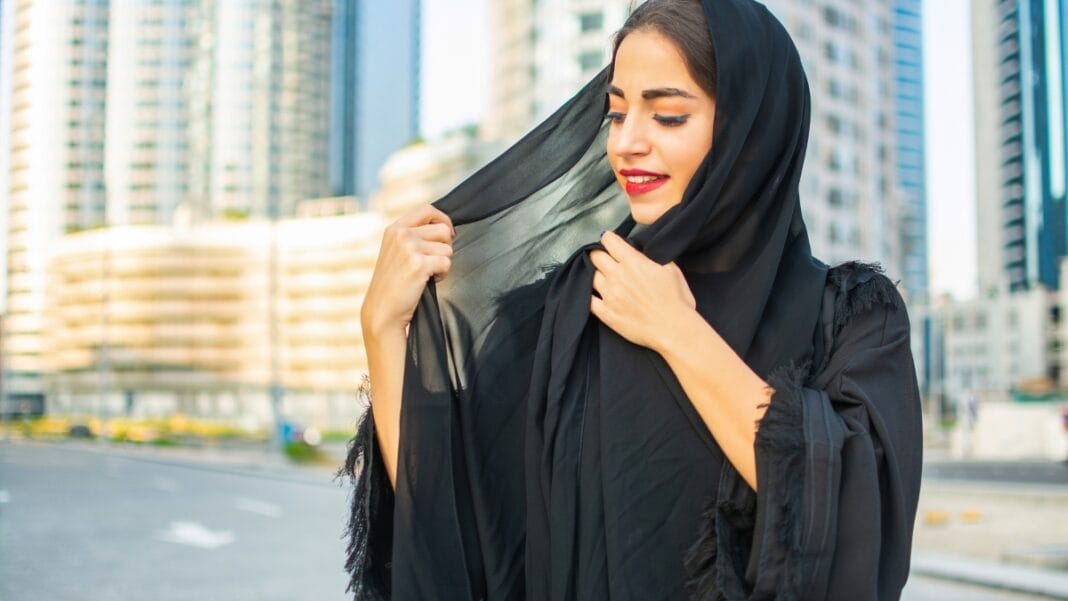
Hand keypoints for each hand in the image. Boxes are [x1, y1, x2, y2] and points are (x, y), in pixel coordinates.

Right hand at [361, 205, 454, 337]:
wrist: (383, 311)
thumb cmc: (393, 284)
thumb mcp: (396, 252)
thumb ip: (413, 236)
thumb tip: (445, 228)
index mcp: (394, 228)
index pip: (427, 210)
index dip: (443, 219)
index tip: (449, 234)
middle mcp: (401, 234)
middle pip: (443, 230)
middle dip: (445, 247)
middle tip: (434, 262)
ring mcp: (409, 248)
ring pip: (447, 248)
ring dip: (443, 263)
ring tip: (427, 274)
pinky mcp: (418, 264)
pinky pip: (446, 263)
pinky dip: (443, 275)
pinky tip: (428, 281)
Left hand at [589, 231, 696, 351]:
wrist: (673, 329)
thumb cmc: (677, 300)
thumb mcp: (671, 269)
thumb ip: (652, 257)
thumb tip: (642, 253)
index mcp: (633, 262)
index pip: (609, 241)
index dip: (608, 238)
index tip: (610, 241)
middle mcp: (617, 276)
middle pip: (595, 257)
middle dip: (599, 254)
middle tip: (605, 258)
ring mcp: (609, 295)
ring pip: (590, 276)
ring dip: (595, 273)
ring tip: (603, 277)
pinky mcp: (606, 313)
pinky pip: (588, 300)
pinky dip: (589, 295)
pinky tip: (595, 294)